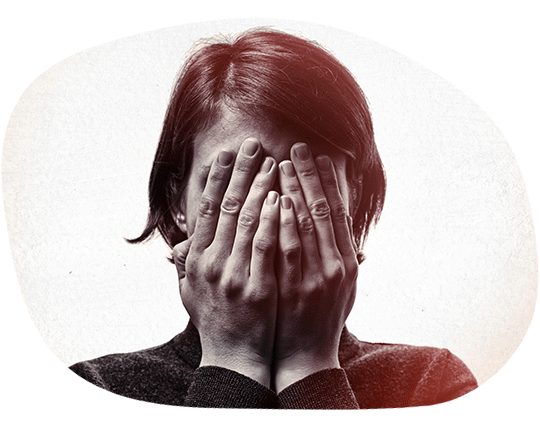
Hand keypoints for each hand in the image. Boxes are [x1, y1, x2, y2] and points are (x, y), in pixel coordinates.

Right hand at [173, 138, 278, 387]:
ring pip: (246, 221)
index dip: (218, 180)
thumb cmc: (215, 322)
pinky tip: (280, 197)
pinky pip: (265, 246)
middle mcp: (211, 263)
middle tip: (253, 145)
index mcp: (197, 260)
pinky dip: (270, 219)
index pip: (206, 210)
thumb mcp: (190, 293)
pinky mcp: (257, 287)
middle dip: (242, 173)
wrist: (234, 358)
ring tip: (272, 162)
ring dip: (260, 188)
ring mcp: (233, 274)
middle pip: (227, 207)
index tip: (227, 156)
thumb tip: (179, 243)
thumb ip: (185, 265)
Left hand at [274, 143, 358, 392]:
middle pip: (322, 211)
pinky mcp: (295, 288)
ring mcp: (315, 277)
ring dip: (294, 191)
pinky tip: (277, 199)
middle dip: (310, 176)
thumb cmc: (321, 320)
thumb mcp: (340, 289)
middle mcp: (335, 266)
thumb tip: (334, 227)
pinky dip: (284, 222)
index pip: (337, 213)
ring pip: (305, 225)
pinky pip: (288, 249)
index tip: (320, 157)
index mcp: (347, 263)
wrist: (305, 357)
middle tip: (298, 146)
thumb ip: (338, 256)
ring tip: (283, 162)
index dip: (329, 183)